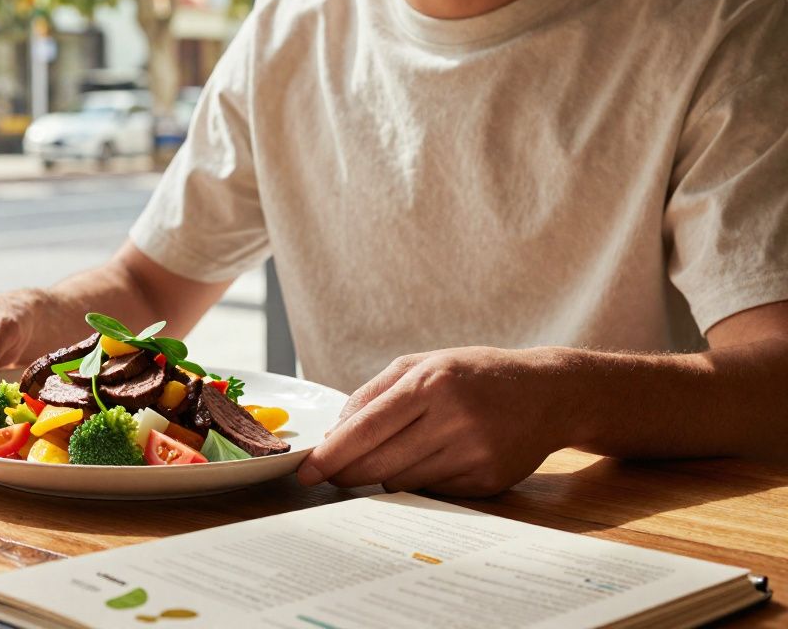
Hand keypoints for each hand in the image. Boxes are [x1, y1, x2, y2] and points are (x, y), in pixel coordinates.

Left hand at [297, 347, 576, 496]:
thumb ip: (374, 393)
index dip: (331, 454)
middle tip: (328, 476)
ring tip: (394, 453)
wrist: (548, 393)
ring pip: (401, 481)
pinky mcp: (488, 481)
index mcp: (432, 383)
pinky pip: (431, 491)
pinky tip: (434, 459)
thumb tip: (334, 434)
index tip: (306, 471)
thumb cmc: (475, 374)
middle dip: (345, 473)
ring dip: (383, 474)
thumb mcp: (424, 363)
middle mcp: (453, 419)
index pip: (366, 427)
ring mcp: (473, 453)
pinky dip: (419, 480)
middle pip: (378, 463)